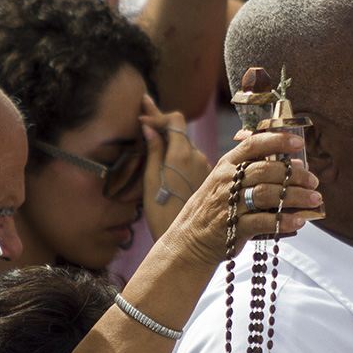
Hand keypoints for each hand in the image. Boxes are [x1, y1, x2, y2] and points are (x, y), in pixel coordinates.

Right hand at [139, 96, 210, 238]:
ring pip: (189, 147)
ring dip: (174, 143)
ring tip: (154, 140)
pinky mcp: (209, 179)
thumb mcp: (151, 181)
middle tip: (146, 114)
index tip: (143, 111)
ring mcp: (206, 168)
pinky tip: (170, 163)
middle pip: (182, 133)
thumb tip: (149, 128)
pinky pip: (193, 160)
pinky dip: (182, 158)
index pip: (175, 119)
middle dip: (164, 126)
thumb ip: (153, 151)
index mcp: (181, 154)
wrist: (186, 241)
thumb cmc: (162, 214)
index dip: (158, 113)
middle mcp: (198, 157)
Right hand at [159, 130, 320, 267]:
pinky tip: (299, 221)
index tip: (298, 142)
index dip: (276, 140)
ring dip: (295, 196)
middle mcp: (227, 182)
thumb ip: (255, 170)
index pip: (252, 145)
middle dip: (294, 175)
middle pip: (265, 170)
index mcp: (226, 166)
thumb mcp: (226, 181)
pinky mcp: (233, 228)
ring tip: (314, 199)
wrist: (190, 240)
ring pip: (267, 194)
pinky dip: (284, 221)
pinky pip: (263, 221)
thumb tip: (296, 164)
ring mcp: (229, 205)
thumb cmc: (214, 208)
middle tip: (313, 181)